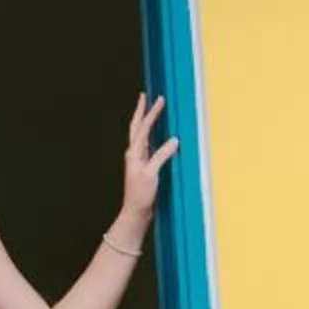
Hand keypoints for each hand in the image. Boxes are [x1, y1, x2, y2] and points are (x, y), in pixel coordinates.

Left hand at [121, 91, 179, 224]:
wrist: (135, 212)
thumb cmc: (141, 195)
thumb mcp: (152, 174)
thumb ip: (162, 156)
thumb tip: (174, 140)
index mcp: (134, 153)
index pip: (144, 128)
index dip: (152, 113)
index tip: (159, 100)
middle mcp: (134, 153)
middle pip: (136, 126)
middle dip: (141, 111)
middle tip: (145, 97)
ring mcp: (137, 159)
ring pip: (140, 134)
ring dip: (143, 120)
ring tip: (148, 110)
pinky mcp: (143, 166)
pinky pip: (146, 144)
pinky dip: (150, 134)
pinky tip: (155, 135)